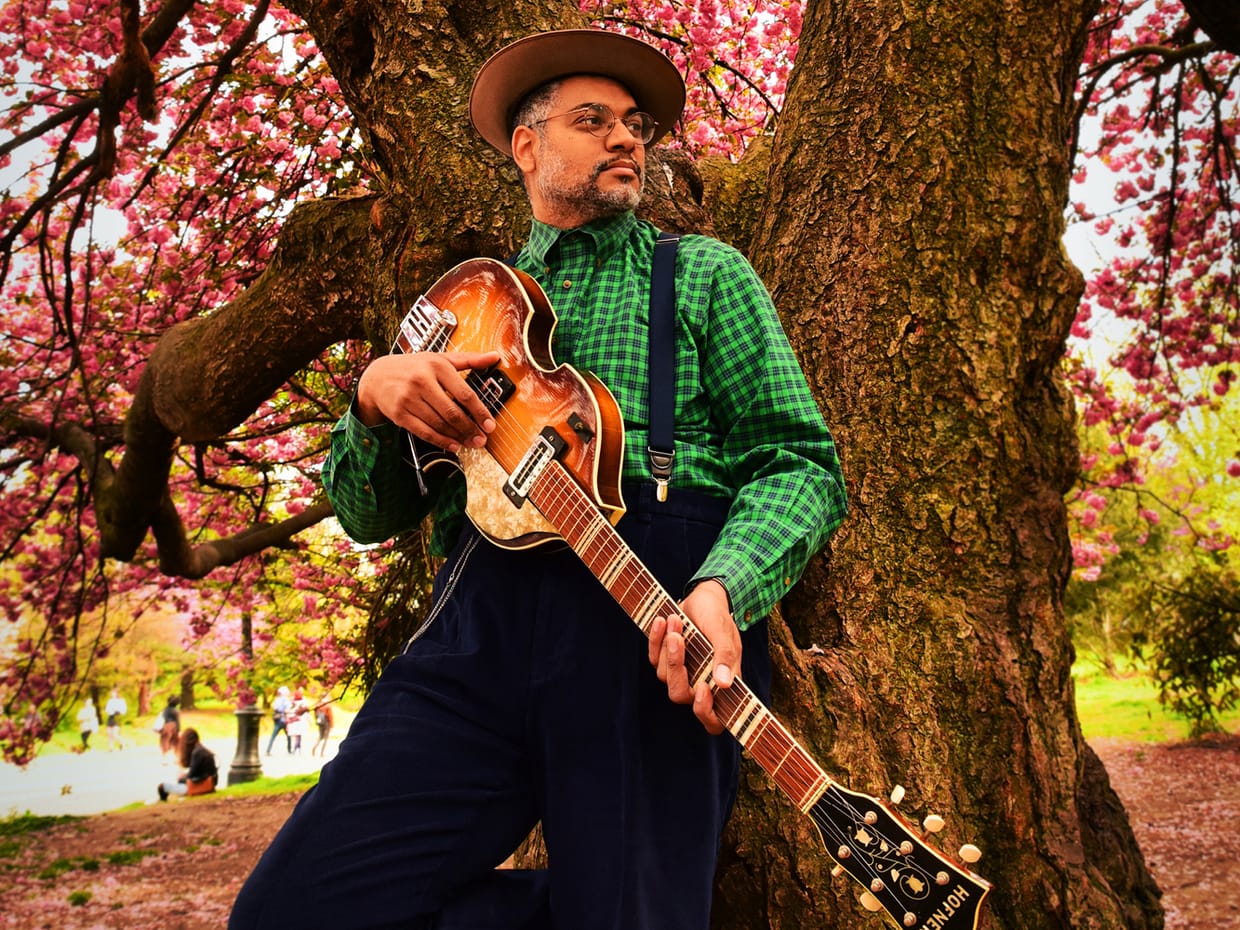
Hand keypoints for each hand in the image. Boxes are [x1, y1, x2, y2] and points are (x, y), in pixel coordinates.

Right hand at [355, 350, 501, 451]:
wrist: (377, 376)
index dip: (480, 412)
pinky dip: (441, 441)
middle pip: (452, 412)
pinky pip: (424, 432)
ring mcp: (408, 398)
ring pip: (439, 424)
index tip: (490, 424)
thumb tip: (495, 356)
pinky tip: (453, 445)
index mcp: (436, 366)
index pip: (464, 393)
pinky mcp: (399, 414)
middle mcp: (421, 381)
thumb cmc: (414, 367)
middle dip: (470, 429)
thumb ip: (469, 360)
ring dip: (458, 437)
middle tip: (481, 439)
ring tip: (470, 443)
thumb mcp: (440, 358)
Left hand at [647, 579, 739, 734]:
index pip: (713, 720)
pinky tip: (663, 620)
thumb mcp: (724, 633)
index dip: (705, 712)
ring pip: (664, 675)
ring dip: (668, 646)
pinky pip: (653, 658)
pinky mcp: (665, 659)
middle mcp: (700, 683)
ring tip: (676, 619)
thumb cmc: (719, 617)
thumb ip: (725, 657)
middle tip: (678, 639)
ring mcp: (681, 673)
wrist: (704, 598)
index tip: (703, 688)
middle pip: (679, 695)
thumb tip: (724, 683)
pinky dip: (656, 639)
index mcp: (721, 685)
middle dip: (676, 667)